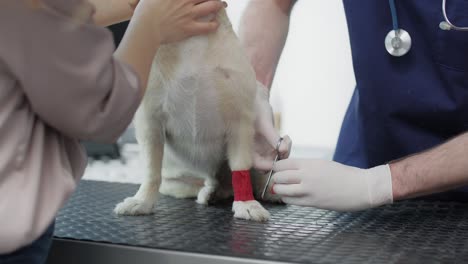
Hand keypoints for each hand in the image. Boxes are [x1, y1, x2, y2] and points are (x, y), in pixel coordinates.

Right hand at [135, 0, 225, 43]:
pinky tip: (215, 24)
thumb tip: (164, 1)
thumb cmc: (146, 10)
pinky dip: (214, 25)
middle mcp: (186, 0)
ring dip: (218, 5)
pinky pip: (208, 26)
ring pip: (212, 6)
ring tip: (220, 6)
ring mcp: (189, 13)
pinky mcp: (189, 27)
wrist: (146, 26)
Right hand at [253, 81, 291, 171]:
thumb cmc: (256, 108)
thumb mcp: (264, 123)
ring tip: (286, 138)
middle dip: (279, 158)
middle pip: (267, 164)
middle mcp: (254, 150)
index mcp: (247, 147)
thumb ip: (272, 137)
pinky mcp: (268, 143)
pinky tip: (285, 136)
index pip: (257, 165)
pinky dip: (285, 146)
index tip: (280, 156)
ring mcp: (262, 147)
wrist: (256, 98)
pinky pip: (279, 150)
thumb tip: (282, 150)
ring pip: (275, 158)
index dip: (268, 165)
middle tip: (285, 147)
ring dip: (284, 151)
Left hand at [272, 159, 392, 210]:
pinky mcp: (312, 203)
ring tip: (283, 190)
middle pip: (279, 177)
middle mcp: (307, 176)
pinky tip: (291, 197)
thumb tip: (290, 171)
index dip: (277, 168)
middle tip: (278, 181)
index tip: (278, 170)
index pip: (282, 164)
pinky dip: (287, 199)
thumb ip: (306, 167)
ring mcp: (309, 190)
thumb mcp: (323, 164)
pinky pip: (291, 201)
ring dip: (279, 190)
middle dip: (276, 179)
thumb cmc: (344, 175)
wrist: (361, 188)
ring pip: (281, 190)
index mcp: (310, 164)